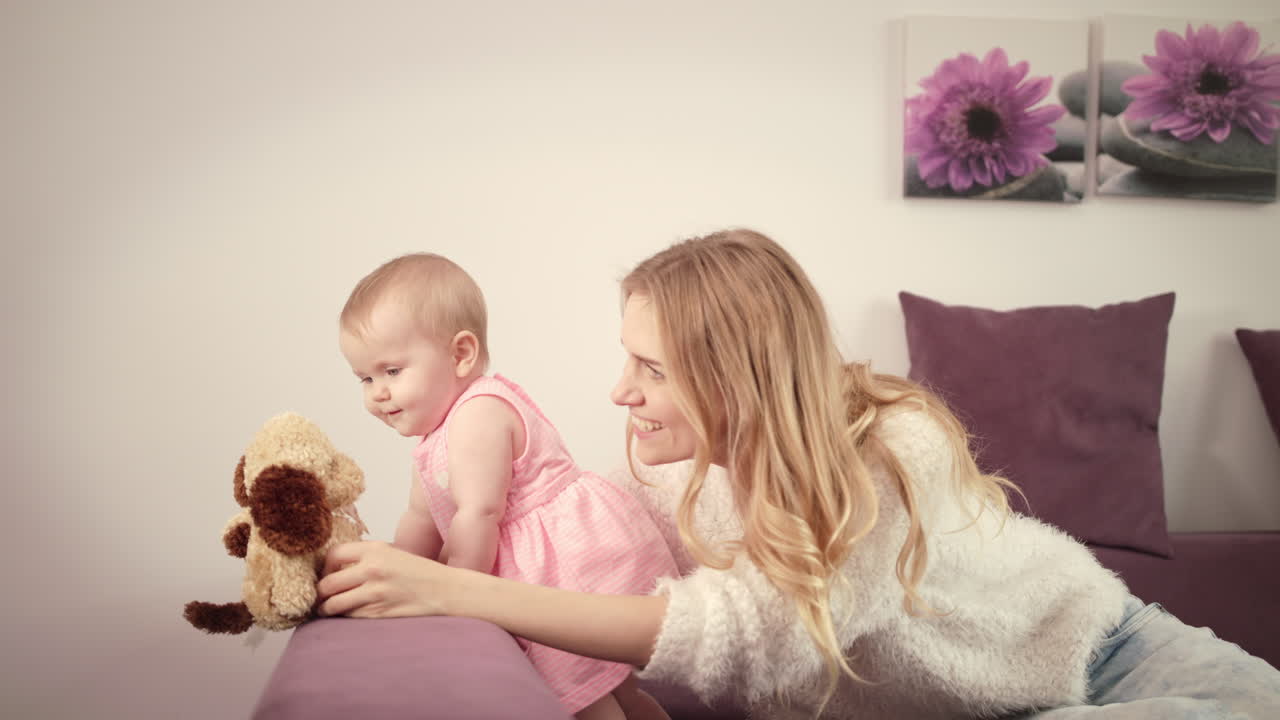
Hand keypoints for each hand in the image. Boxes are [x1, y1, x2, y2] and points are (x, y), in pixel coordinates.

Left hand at [316, 541, 452, 618]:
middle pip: (327, 583)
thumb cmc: (418, 572)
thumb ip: (365, 557)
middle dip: (320, 593)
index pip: (333, 555)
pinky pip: (350, 617)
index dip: (324, 567)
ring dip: (327, 609)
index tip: (327, 574)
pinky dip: (345, 617)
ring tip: (327, 610)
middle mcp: (372, 569)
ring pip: (334, 604)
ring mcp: (375, 593)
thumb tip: (333, 567)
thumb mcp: (392, 553)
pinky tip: (350, 614)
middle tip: (321, 596)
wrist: (445, 590)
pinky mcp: (378, 612)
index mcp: (375, 550)